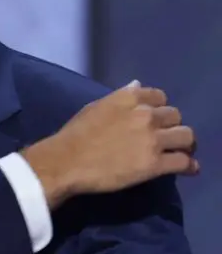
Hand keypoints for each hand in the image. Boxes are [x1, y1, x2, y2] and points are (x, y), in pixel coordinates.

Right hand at [23, 82, 197, 208]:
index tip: (153, 119)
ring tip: (177, 152)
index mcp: (129, 98)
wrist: (65, 162)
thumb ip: (120, 97)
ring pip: (186, 137)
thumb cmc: (74, 135)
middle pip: (175, 116)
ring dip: (183, 144)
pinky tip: (187, 169)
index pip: (160, 97)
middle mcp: (145, 114)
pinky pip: (183, 162)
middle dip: (170, 126)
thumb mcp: (94, 107)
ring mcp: (152, 139)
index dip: (158, 109)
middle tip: (164, 138)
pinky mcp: (155, 164)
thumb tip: (137, 85)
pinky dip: (188, 166)